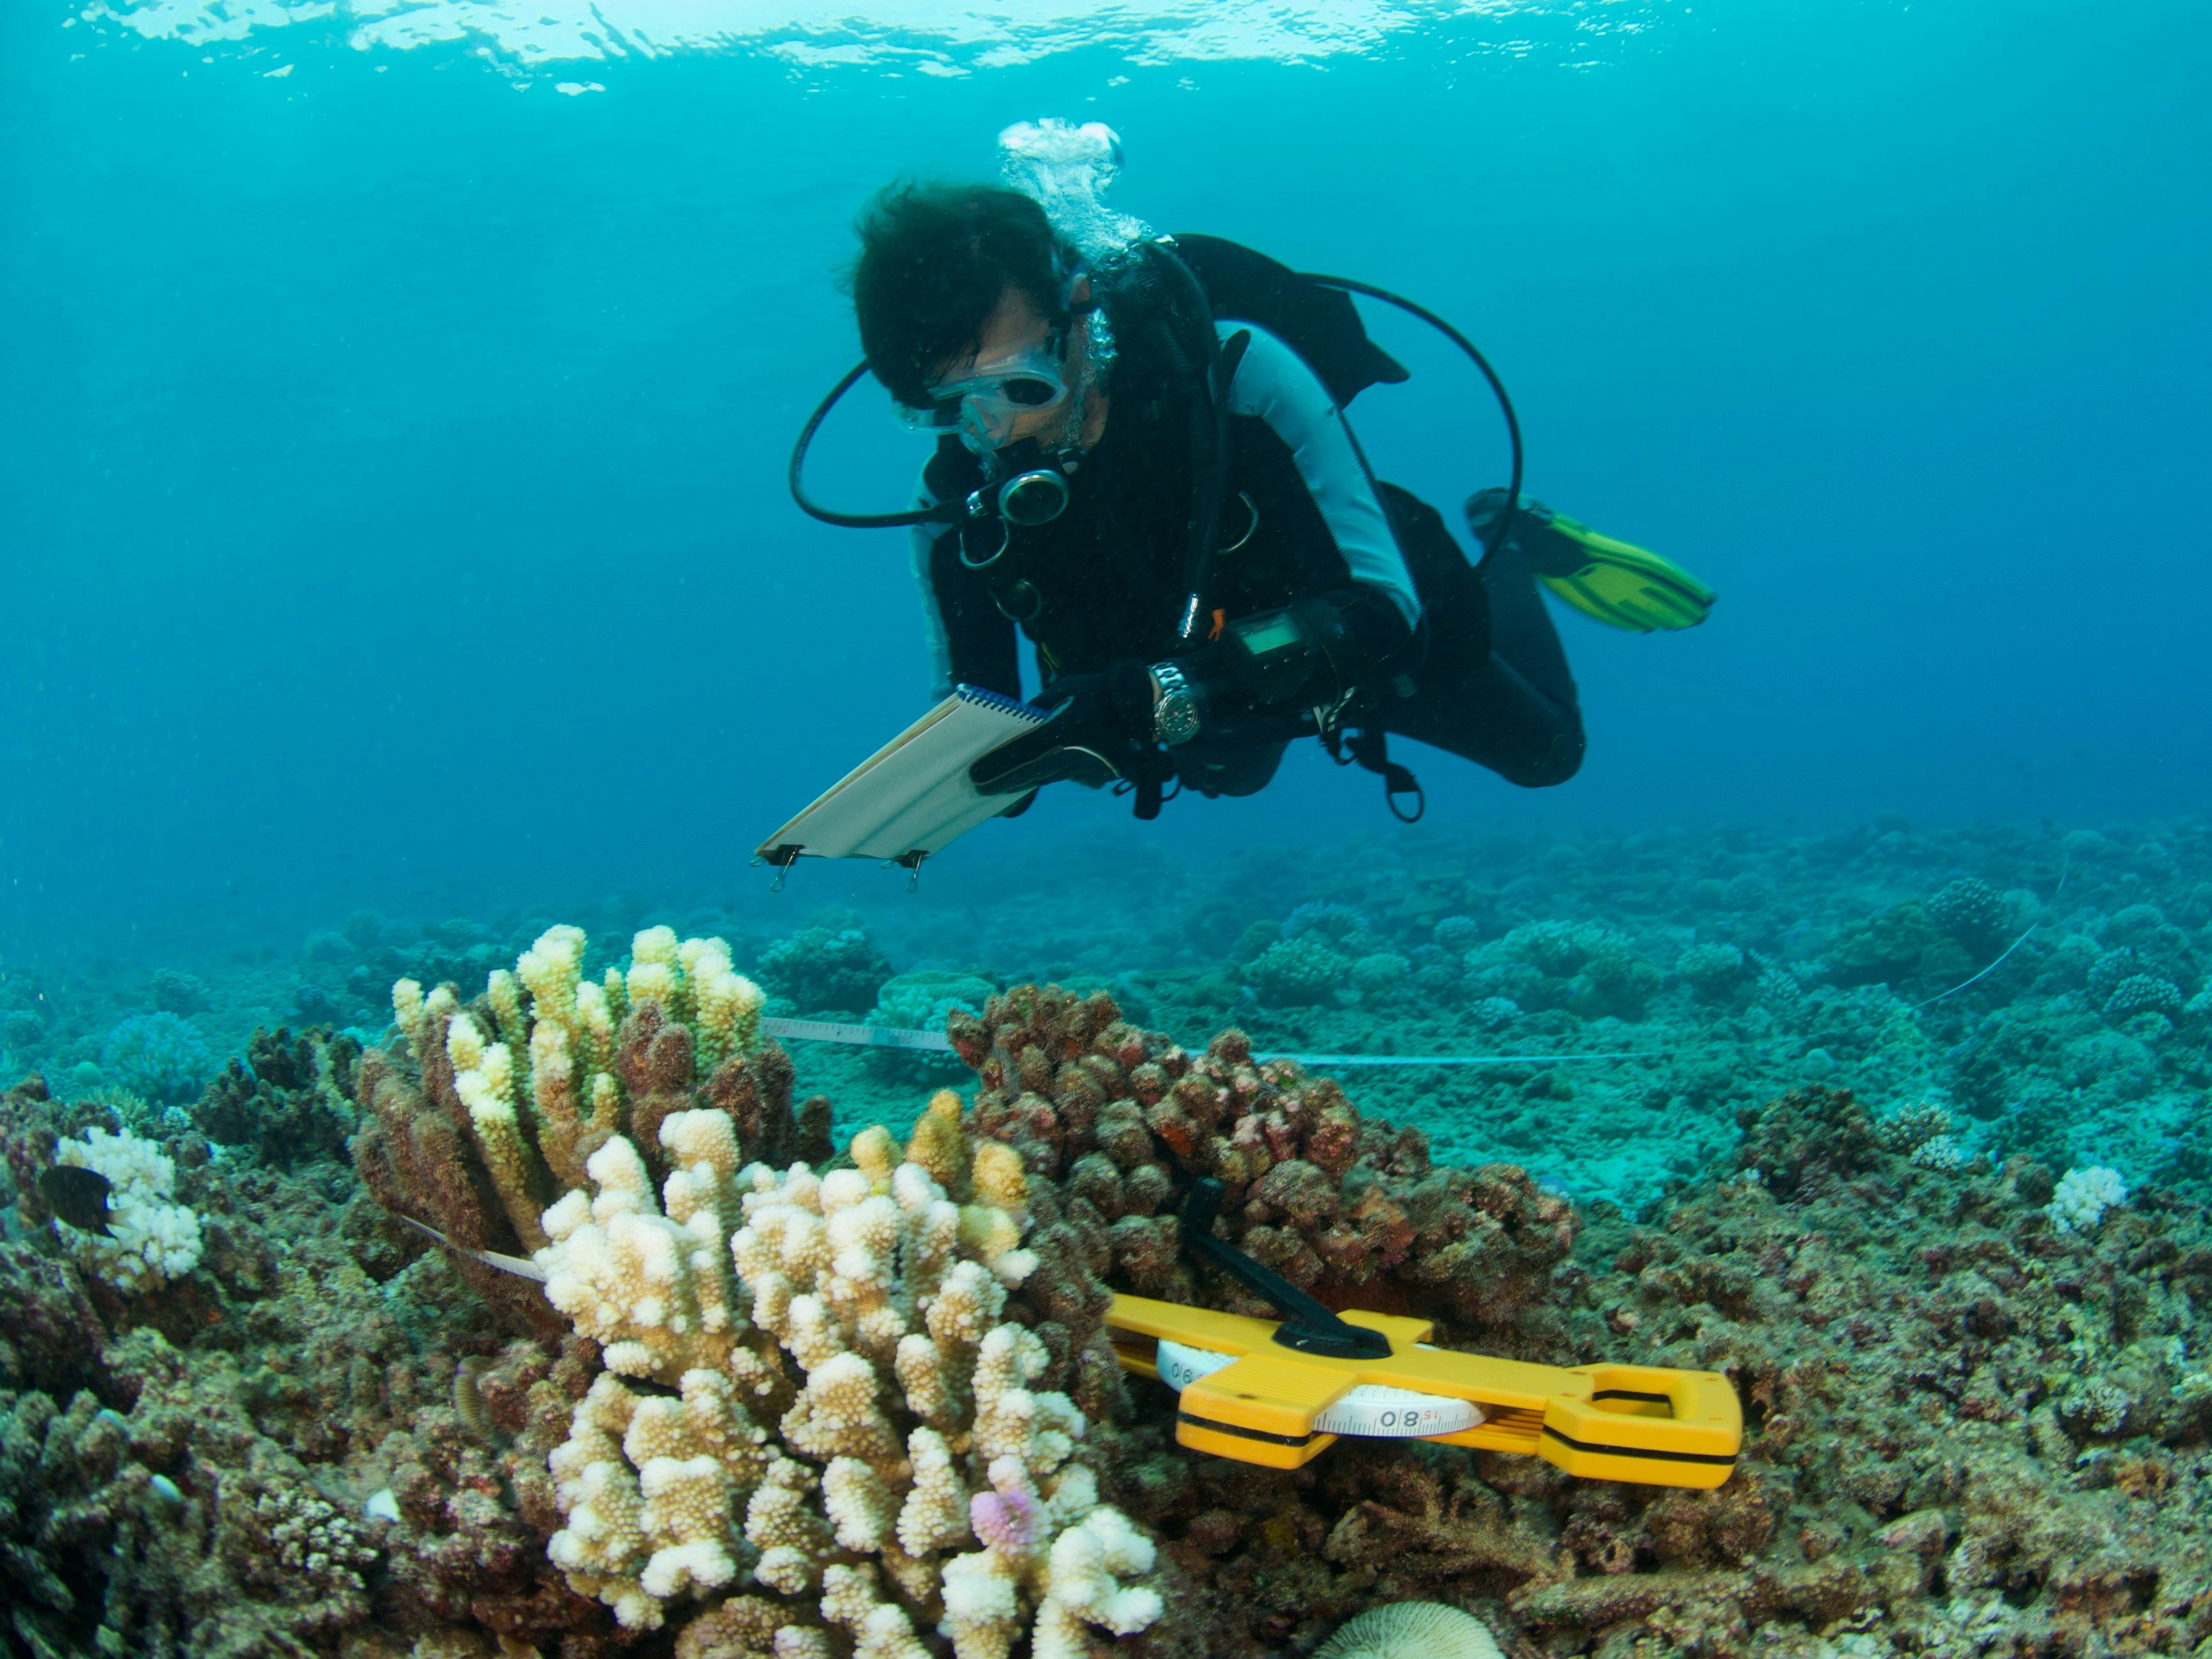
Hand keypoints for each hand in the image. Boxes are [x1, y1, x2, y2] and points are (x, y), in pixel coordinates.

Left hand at [970, 665, 1160, 795]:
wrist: (1142, 706)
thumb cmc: (1097, 692)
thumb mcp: (1062, 691)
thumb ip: (1037, 711)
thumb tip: (1013, 729)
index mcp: (1062, 729)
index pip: (1023, 754)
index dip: (998, 768)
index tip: (975, 777)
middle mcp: (1075, 753)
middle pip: (1033, 774)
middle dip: (1005, 783)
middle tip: (980, 789)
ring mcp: (1089, 768)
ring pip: (1049, 777)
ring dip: (1024, 782)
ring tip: (998, 786)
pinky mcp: (1099, 775)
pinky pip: (1067, 776)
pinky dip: (1050, 774)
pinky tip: (1037, 774)